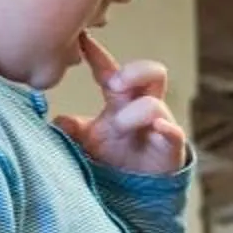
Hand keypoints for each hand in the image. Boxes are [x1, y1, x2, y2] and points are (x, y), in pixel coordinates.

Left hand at [53, 33, 186, 174]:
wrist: (135, 194)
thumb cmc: (113, 160)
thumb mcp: (86, 141)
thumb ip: (71, 130)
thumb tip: (58, 121)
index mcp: (121, 101)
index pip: (111, 70)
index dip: (97, 54)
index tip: (82, 39)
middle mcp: (143, 108)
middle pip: (152, 74)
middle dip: (134, 72)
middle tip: (115, 82)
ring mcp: (159, 127)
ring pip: (155, 105)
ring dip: (134, 113)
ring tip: (118, 126)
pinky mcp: (171, 149)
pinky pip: (175, 133)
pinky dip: (167, 129)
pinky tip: (156, 128)